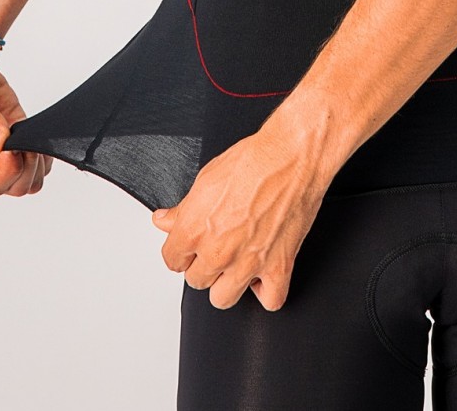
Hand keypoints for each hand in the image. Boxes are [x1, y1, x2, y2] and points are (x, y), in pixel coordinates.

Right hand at [0, 21, 51, 196]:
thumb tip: (2, 141)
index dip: (8, 171)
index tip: (14, 147)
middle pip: (14, 186)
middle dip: (27, 168)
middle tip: (28, 141)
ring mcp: (0, 149)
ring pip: (30, 176)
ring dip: (39, 162)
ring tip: (34, 136)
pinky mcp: (17, 133)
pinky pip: (37, 156)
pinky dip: (45, 149)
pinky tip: (40, 133)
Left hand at [151, 127, 328, 311]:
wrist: (292, 156)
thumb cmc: (253, 160)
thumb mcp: (207, 177)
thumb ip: (182, 208)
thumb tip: (164, 220)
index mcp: (195, 229)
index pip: (172, 260)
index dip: (182, 251)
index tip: (190, 247)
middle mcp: (218, 251)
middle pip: (197, 280)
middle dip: (205, 264)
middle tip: (218, 246)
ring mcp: (248, 262)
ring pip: (223, 298)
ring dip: (228, 282)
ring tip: (237, 264)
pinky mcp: (279, 266)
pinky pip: (270, 300)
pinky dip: (267, 291)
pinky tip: (264, 274)